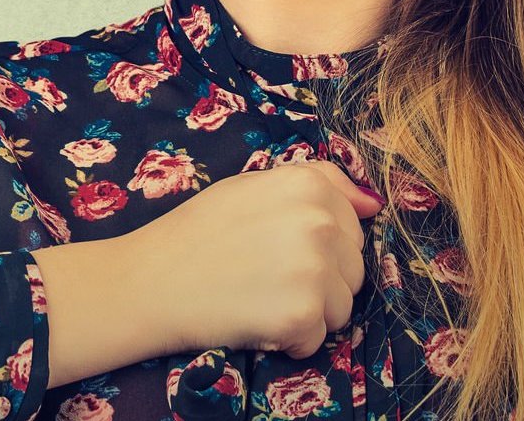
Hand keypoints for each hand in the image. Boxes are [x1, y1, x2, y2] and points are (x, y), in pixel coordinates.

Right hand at [130, 158, 383, 358]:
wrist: (149, 280)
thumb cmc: (197, 233)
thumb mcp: (253, 187)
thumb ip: (318, 184)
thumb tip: (375, 203)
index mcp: (308, 183)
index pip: (353, 223)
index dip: (319, 243)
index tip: (278, 247)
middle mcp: (320, 220)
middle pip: (353, 267)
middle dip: (320, 279)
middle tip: (265, 276)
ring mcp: (314, 268)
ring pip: (342, 306)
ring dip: (309, 312)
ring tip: (260, 298)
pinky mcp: (303, 313)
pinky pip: (319, 337)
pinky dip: (291, 340)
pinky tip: (255, 321)